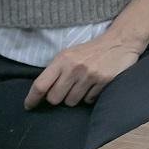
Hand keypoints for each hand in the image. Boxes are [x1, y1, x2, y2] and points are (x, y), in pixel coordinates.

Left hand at [24, 29, 142, 108]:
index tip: (28, 106)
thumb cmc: (91, 50)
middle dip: (58, 98)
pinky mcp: (103, 82)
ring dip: (74, 98)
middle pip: (54, 98)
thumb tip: (41, 92)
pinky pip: (88, 100)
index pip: (40, 84)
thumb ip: (56, 70)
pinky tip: (94, 85)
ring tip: (82, 85)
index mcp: (62, 59)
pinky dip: (89, 96)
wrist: (119, 41)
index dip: (32, 99)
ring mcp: (89, 75)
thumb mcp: (70, 54)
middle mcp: (74, 68)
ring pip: (71, 102)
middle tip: (65, 90)